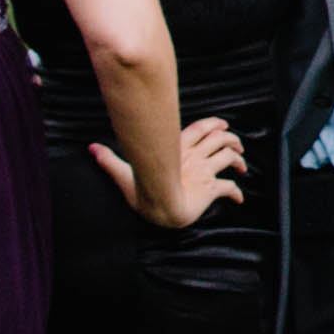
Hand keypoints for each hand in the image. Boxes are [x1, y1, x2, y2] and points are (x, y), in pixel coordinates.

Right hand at [90, 114, 250, 232]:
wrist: (161, 208)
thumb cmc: (142, 191)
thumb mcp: (125, 173)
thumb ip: (110, 160)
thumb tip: (91, 148)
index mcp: (178, 150)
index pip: (201, 129)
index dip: (215, 125)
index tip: (223, 126)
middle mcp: (194, 158)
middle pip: (220, 140)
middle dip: (232, 140)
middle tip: (237, 145)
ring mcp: (204, 172)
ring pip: (229, 158)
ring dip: (239, 160)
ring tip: (242, 165)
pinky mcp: (211, 189)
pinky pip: (229, 188)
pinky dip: (237, 192)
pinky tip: (239, 198)